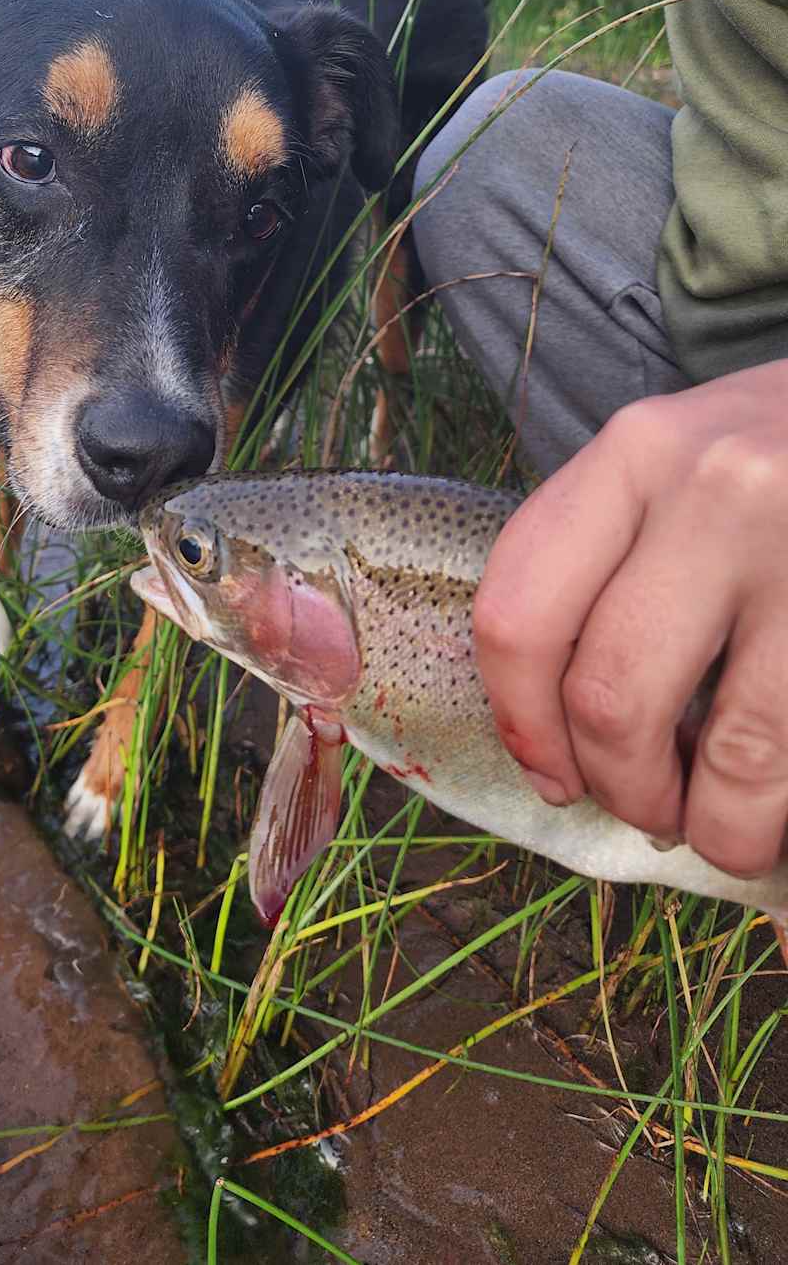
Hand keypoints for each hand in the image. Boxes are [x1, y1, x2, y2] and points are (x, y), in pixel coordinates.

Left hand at [474, 359, 787, 878]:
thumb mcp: (682, 460)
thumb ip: (614, 558)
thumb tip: (564, 732)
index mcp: (635, 454)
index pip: (520, 612)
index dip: (522, 721)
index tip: (551, 774)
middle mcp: (714, 492)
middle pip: (609, 695)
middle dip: (621, 787)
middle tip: (649, 808)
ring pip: (730, 754)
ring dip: (720, 826)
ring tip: (726, 829)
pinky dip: (778, 806)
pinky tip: (780, 802)